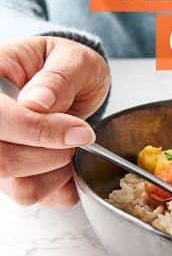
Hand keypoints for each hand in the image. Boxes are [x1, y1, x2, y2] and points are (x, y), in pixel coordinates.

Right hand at [0, 37, 109, 206]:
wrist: (73, 82)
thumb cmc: (67, 66)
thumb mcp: (73, 59)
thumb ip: (58, 78)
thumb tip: (37, 102)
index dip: (39, 130)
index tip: (80, 130)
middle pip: (3, 161)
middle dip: (53, 153)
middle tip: (80, 134)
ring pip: (19, 187)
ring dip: (58, 170)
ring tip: (72, 143)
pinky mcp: (11, 179)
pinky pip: (37, 196)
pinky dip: (62, 184)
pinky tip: (68, 159)